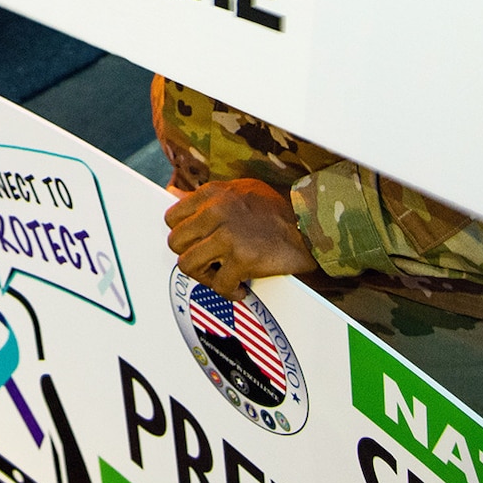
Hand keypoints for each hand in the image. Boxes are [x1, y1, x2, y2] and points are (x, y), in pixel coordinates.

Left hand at [164, 179, 317, 298]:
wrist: (310, 225)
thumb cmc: (276, 210)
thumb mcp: (239, 190)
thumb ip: (207, 197)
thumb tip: (173, 195)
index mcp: (213, 194)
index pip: (171, 217)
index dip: (183, 236)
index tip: (196, 244)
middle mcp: (216, 211)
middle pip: (176, 243)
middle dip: (191, 257)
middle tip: (209, 264)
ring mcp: (228, 235)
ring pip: (188, 265)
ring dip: (205, 277)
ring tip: (221, 276)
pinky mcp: (242, 258)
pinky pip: (219, 285)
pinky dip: (230, 292)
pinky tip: (241, 287)